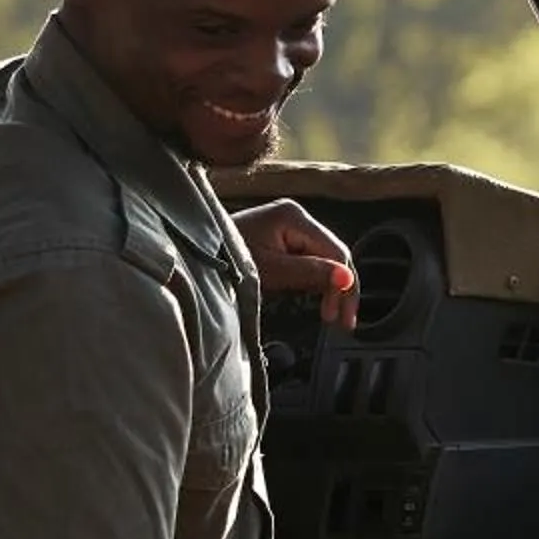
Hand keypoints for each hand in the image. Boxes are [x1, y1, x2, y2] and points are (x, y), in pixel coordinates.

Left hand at [234, 199, 356, 330]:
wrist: (192, 253)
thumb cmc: (224, 259)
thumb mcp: (269, 271)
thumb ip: (310, 274)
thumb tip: (346, 279)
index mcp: (294, 216)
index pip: (336, 252)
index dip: (344, 286)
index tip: (341, 317)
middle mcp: (296, 216)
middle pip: (334, 255)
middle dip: (339, 289)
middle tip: (340, 322)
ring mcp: (289, 226)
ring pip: (324, 259)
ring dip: (329, 287)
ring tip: (329, 315)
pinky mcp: (282, 238)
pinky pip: (310, 260)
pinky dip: (315, 281)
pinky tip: (317, 299)